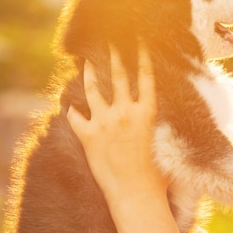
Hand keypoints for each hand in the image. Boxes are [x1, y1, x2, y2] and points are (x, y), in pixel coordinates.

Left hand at [67, 43, 167, 209]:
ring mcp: (104, 121)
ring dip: (89, 74)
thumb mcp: (162, 143)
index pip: (145, 77)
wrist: (135, 193)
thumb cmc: (156, 175)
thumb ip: (155, 125)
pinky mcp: (88, 135)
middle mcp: (125, 112)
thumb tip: (157, 118)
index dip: (143, 57)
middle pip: (118, 76)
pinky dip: (72, 111)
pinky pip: (75, 116)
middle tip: (110, 40)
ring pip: (93, 90)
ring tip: (86, 63)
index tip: (140, 40)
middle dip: (114, 55)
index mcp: (147, 113)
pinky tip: (69, 107)